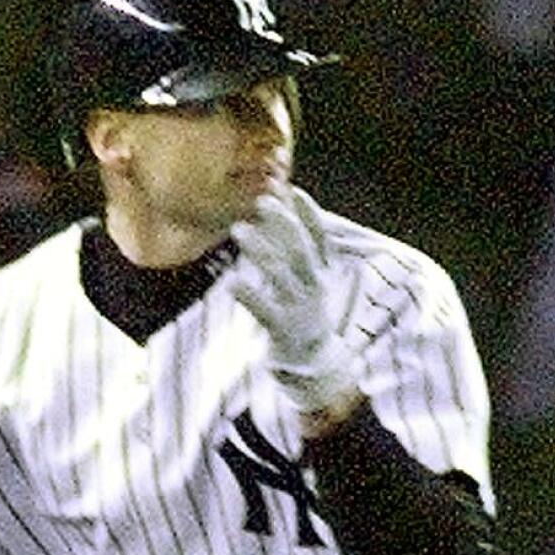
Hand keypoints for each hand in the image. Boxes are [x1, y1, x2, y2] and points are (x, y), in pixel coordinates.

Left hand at [228, 182, 358, 413]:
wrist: (316, 364)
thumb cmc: (305, 315)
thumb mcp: (308, 282)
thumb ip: (296, 250)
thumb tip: (283, 210)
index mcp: (321, 273)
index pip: (319, 237)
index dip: (308, 213)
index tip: (292, 189)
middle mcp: (314, 287)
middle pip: (301, 250)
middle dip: (283, 223)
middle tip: (261, 202)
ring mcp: (299, 308)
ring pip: (281, 274)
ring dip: (260, 250)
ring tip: (239, 229)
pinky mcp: (283, 330)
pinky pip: (265, 309)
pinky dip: (249, 295)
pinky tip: (232, 282)